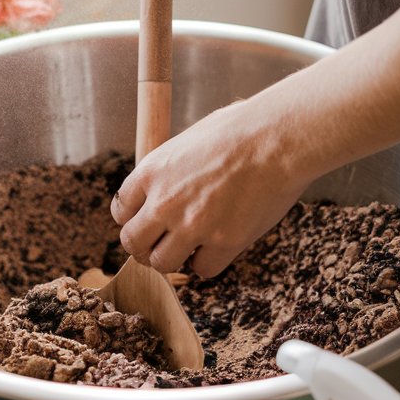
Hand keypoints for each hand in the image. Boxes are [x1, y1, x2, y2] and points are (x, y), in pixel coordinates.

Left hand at [111, 97, 307, 277]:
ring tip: (189, 247)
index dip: (133, 219)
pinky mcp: (224, 242)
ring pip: (162, 263)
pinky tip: (217, 248)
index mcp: (152, 171)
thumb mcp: (189, 140)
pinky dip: (207, 263)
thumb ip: (170, 168)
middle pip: (133, 242)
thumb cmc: (242, 129)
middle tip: (161, 243)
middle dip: (145, 246)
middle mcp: (165, 202)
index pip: (121, 210)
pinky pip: (202, 270)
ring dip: (174, 258)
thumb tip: (164, 183)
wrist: (279, 138)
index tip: (146, 221)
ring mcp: (193, 225)